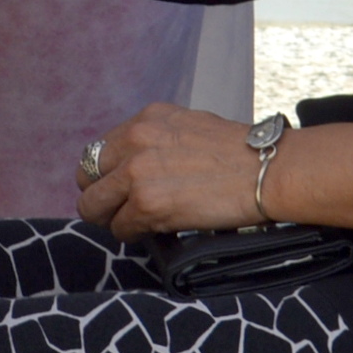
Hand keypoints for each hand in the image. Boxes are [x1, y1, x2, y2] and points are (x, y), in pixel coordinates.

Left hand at [76, 106, 291, 239]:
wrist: (267, 170)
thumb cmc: (240, 154)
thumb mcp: (189, 127)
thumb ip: (156, 141)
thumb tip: (137, 167)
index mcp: (146, 119)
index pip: (100, 150)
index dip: (106, 174)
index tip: (118, 188)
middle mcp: (135, 140)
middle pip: (86, 176)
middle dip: (100, 197)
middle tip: (118, 211)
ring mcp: (136, 172)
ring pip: (93, 205)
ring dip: (110, 218)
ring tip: (133, 224)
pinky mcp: (145, 204)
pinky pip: (119, 228)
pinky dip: (132, 234)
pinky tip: (152, 231)